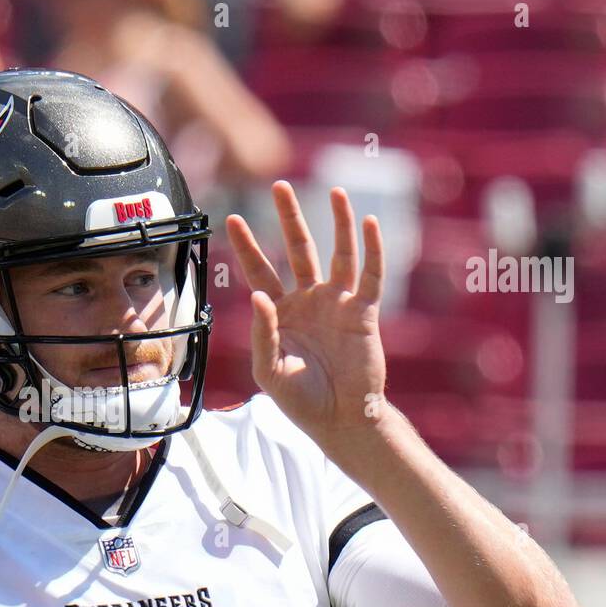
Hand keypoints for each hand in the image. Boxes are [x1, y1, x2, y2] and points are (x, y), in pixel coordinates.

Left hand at [226, 182, 387, 451]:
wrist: (340, 420)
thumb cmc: (301, 400)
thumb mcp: (270, 370)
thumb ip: (262, 333)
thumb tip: (258, 294)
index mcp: (280, 313)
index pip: (259, 270)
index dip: (247, 245)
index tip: (232, 218)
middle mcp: (308, 301)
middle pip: (298, 249)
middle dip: (289, 218)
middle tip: (279, 185)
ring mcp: (338, 303)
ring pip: (338, 254)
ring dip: (337, 223)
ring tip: (334, 191)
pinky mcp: (365, 313)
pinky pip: (371, 275)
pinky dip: (373, 250)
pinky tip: (370, 223)